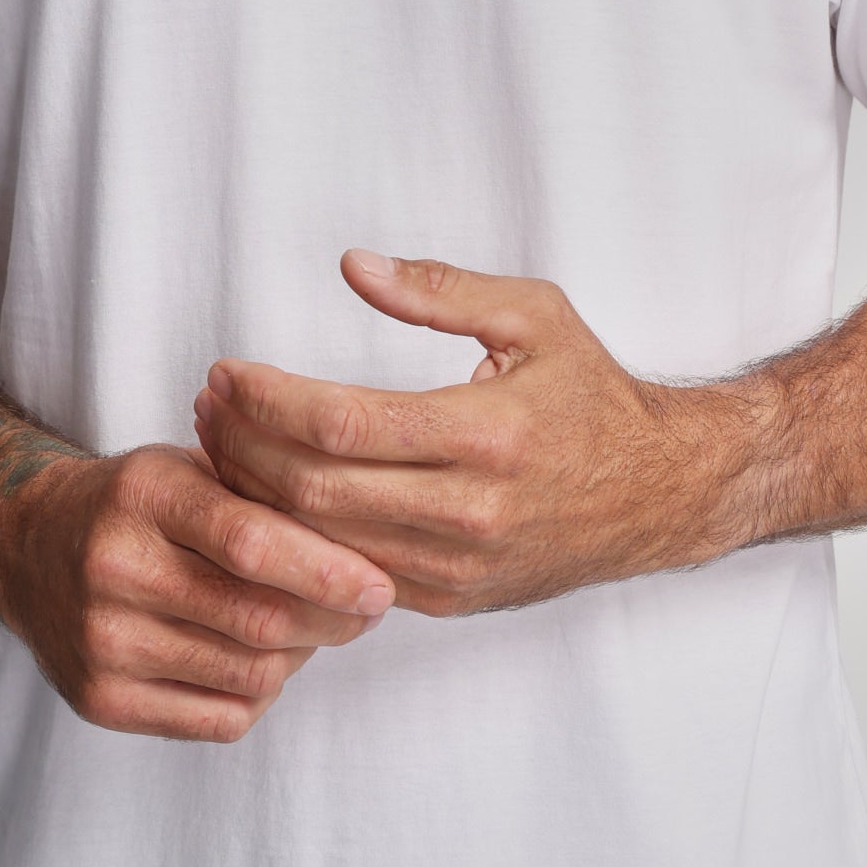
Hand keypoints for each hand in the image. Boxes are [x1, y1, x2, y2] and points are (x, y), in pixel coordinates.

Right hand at [0, 442, 396, 739]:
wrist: (27, 545)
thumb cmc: (135, 504)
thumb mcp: (190, 467)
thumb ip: (264, 495)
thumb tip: (367, 542)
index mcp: (146, 495)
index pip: (254, 542)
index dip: (330, 571)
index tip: (380, 586)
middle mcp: (115, 568)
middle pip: (258, 619)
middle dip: (333, 621)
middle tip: (367, 611)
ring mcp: (102, 641)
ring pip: (248, 675)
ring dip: (300, 658)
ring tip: (309, 630)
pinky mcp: (99, 700)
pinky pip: (218, 720)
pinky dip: (260, 698)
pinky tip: (260, 664)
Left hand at [192, 256, 765, 617]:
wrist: (660, 494)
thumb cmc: (593, 396)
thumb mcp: (535, 314)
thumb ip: (438, 291)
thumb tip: (350, 266)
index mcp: (487, 433)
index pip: (340, 423)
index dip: (266, 400)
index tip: (226, 372)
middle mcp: (470, 510)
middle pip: (315, 490)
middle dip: (243, 447)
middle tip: (206, 406)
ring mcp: (457, 566)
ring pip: (321, 542)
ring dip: (256, 496)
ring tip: (220, 444)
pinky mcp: (449, 599)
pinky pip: (348, 576)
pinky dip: (295, 541)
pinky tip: (265, 499)